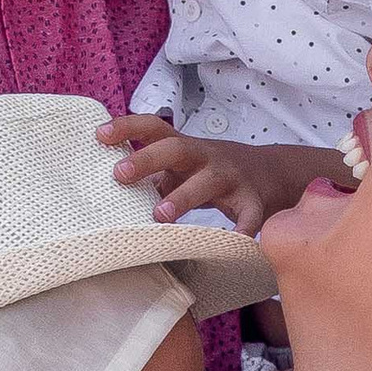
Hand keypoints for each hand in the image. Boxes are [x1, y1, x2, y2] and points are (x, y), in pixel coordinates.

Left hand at [97, 113, 339, 233]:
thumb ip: (152, 176)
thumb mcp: (182, 168)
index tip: (99, 136)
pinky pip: (249, 216)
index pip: (153, 127)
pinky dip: (242, 229)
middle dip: (148, 158)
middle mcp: (207, 157)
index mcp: (185, 147)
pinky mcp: (254, 201)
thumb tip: (105, 190)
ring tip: (159, 216)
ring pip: (207, 182)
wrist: (272, 173)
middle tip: (119, 175)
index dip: (127, 128)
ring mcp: (231, 178)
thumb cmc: (211, 173)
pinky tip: (231, 243)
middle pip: (177, 148)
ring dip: (183, 197)